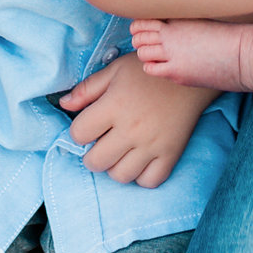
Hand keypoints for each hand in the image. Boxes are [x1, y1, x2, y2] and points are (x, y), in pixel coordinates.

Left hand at [56, 54, 217, 187]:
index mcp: (114, 106)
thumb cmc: (148, 71)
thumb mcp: (114, 70)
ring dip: (115, 166)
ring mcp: (152, 145)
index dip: (79, 131)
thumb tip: (63, 105)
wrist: (190, 74)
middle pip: (96, 162)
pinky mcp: (171, 154)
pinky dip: (141, 176)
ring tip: (120, 151)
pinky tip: (140, 160)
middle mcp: (131, 129)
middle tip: (101, 143)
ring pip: (120, 176)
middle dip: (92, 154)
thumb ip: (87, 89)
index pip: (79, 134)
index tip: (89, 125)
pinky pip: (149, 181)